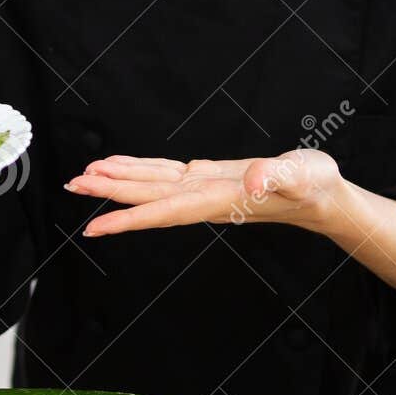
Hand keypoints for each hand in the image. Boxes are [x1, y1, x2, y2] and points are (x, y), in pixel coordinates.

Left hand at [65, 150, 347, 237]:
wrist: (323, 194)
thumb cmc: (315, 185)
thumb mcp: (302, 175)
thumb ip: (277, 176)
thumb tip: (255, 182)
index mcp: (220, 201)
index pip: (165, 212)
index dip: (128, 220)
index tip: (94, 228)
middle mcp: (205, 198)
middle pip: (149, 198)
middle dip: (110, 194)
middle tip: (72, 184)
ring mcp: (204, 188)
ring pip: (152, 186)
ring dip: (118, 182)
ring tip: (84, 176)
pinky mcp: (207, 176)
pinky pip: (165, 175)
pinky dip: (140, 169)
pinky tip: (120, 166)